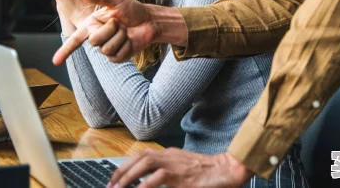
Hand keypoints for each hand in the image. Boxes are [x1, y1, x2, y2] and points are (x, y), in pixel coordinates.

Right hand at [52, 0, 158, 64]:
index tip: (55, 62)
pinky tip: (130, 40)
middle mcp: (97, 37)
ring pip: (106, 49)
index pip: (75, 39)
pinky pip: (117, 56)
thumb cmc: (132, 9)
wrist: (149, 20)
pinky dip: (126, 46)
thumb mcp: (116, 0)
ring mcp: (107, 49)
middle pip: (94, 41)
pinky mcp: (118, 57)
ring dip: (120, 37)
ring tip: (125, 30)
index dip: (65, 51)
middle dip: (110, 29)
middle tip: (119, 22)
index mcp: (92, 24)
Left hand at [107, 149, 252, 187]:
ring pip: (146, 163)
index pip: (142, 155)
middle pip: (140, 157)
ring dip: (129, 176)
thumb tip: (150, 183)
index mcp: (170, 154)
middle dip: (122, 171)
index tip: (115, 179)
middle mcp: (170, 155)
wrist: (228, 170)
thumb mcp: (184, 171)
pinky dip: (146, 184)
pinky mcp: (181, 175)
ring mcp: (175, 163)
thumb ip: (168, 174)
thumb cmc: (208, 173)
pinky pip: (159, 177)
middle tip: (111, 185)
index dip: (126, 166)